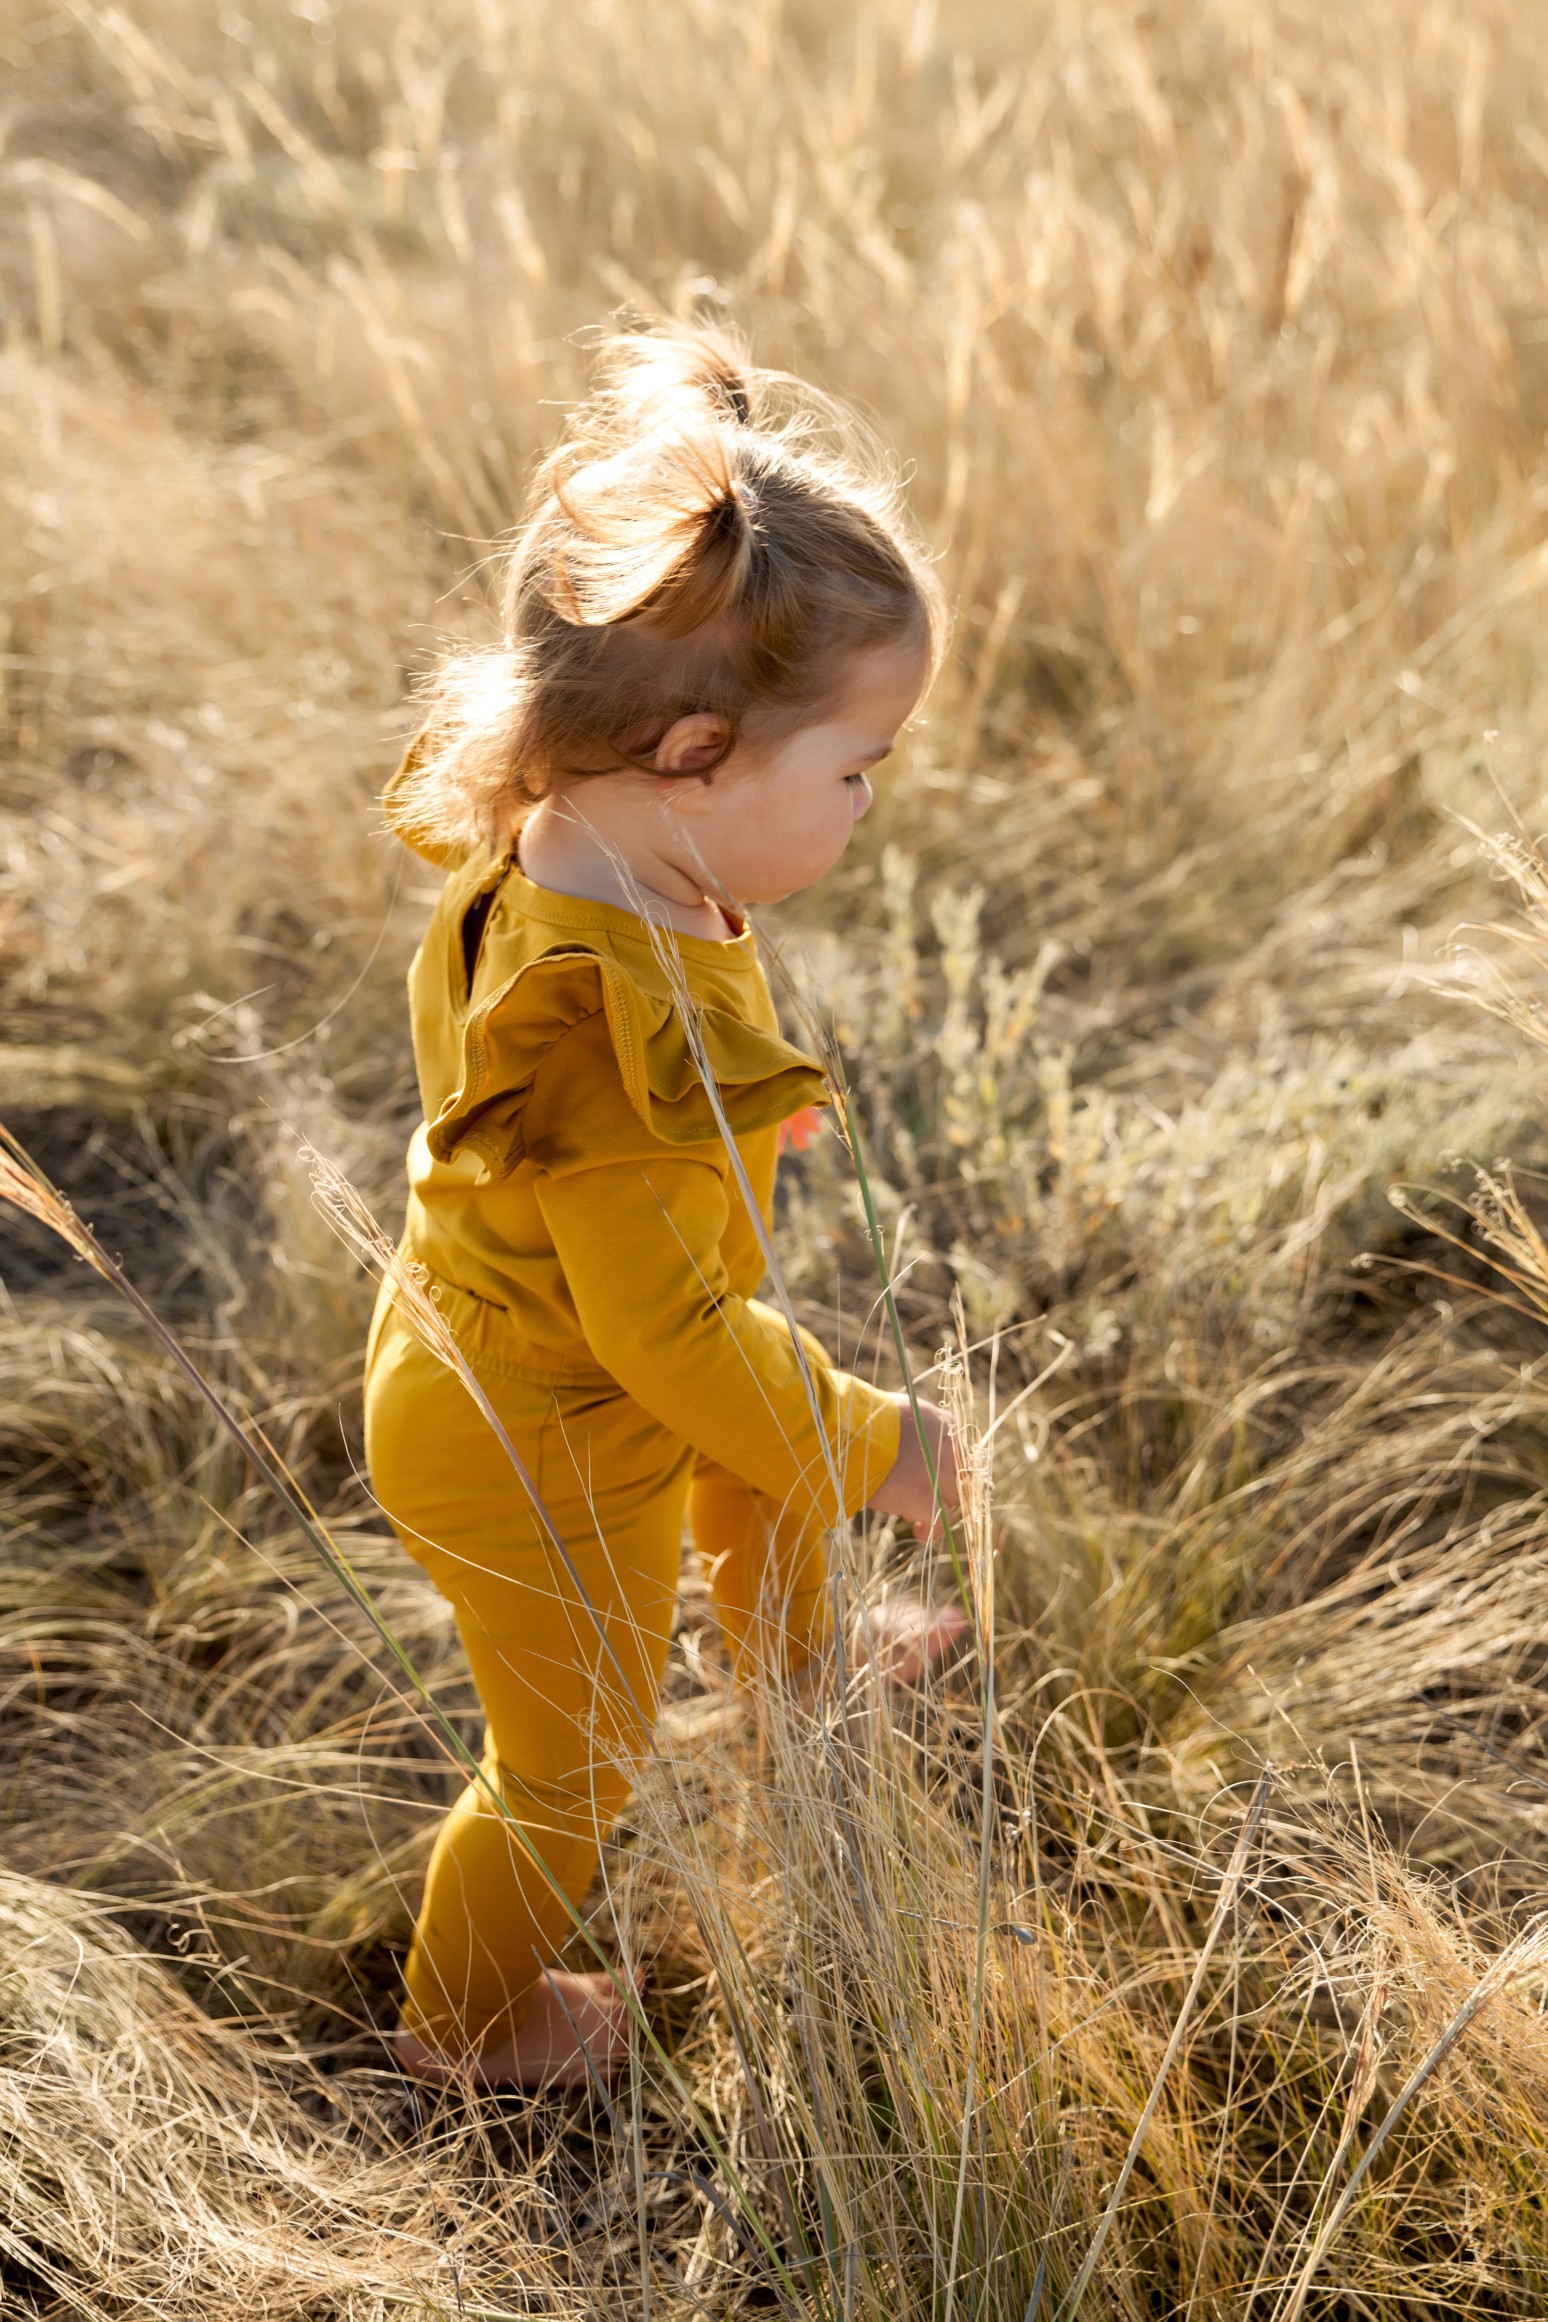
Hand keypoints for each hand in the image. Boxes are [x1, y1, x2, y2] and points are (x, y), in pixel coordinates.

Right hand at [865, 1395, 959, 1529]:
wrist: (855, 1437)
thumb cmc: (866, 1423)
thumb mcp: (901, 1413)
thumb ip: (917, 1427)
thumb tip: (910, 1442)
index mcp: (943, 1425)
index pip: (957, 1452)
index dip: (943, 1467)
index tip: (928, 1474)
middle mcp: (949, 1449)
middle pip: (956, 1477)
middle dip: (939, 1487)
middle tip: (916, 1492)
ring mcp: (941, 1476)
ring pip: (950, 1499)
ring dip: (934, 1506)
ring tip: (909, 1510)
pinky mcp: (928, 1499)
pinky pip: (942, 1521)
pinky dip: (933, 1529)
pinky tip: (919, 1531)